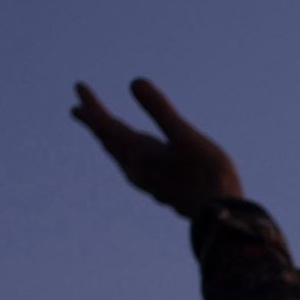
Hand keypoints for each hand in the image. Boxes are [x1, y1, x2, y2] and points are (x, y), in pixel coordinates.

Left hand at [70, 77, 243, 216]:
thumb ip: (160, 110)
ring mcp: (148, 183)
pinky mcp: (161, 191)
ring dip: (108, 140)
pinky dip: (127, 155)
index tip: (78, 87)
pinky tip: (135, 161)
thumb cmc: (208, 175)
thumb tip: (135, 82)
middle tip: (77, 108)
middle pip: (108, 141)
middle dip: (94, 122)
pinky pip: (133, 168)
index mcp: (139, 154)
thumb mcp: (185, 136)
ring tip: (102, 131)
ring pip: (120, 157)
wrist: (222, 217)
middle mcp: (137, 170)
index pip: (106, 126)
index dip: (91, 107)